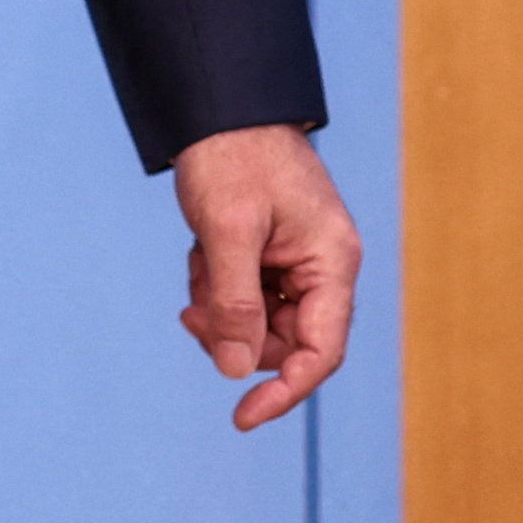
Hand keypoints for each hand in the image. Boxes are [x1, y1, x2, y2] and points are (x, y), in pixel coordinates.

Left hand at [170, 123, 359, 432]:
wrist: (221, 105)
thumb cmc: (233, 156)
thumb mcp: (228, 231)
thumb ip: (234, 304)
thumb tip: (238, 372)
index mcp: (331, 261)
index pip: (321, 351)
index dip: (285, 391)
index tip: (241, 417)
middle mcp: (322, 266)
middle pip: (286, 342)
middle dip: (236, 337)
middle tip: (192, 314)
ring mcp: (297, 261)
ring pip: (260, 324)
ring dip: (222, 309)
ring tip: (198, 264)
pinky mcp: (272, 254)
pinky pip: (246, 297)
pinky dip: (218, 287)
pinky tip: (201, 252)